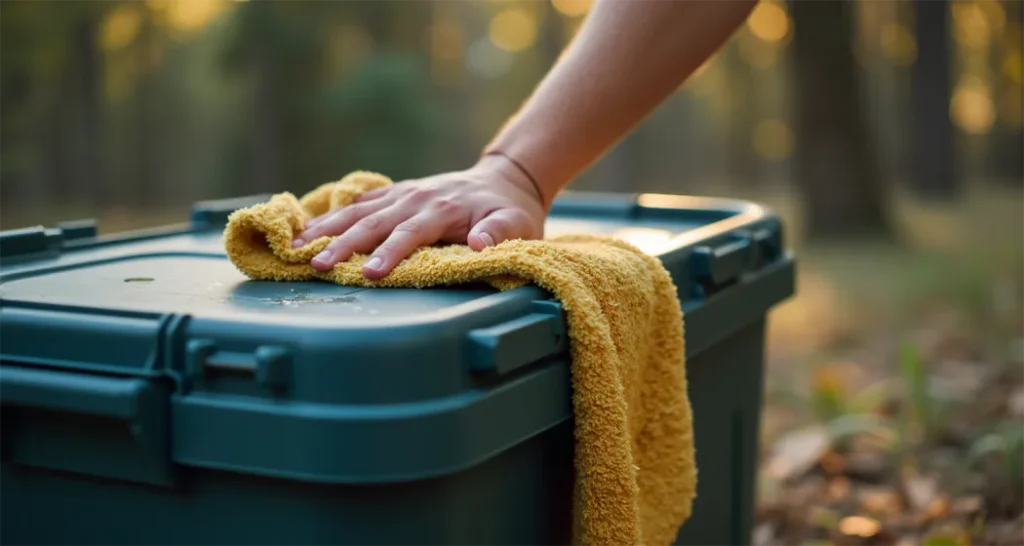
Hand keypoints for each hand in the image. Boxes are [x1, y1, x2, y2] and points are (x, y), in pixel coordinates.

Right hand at [292, 154, 547, 279]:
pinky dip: (332, 215)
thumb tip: (478, 243)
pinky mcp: (394, 194)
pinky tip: (307, 229)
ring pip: (358, 210)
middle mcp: (416, 198)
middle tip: (317, 265)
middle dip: (344, 244)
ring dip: (326, 228)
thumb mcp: (516, 223)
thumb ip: (499, 233)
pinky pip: (359, 203)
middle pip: (374, 222)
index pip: (411, 233)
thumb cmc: (509, 211)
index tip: (371, 274)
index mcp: (442, 208)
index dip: (390, 253)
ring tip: (296, 246)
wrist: (504, 179)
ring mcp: (402, 193)